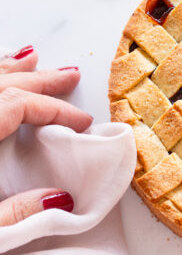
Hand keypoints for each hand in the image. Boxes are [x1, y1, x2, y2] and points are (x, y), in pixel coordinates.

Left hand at [0, 46, 92, 225]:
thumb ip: (16, 213)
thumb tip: (62, 199)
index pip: (18, 104)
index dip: (55, 110)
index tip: (82, 123)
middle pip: (4, 85)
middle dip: (42, 80)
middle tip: (72, 75)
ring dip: (12, 69)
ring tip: (34, 58)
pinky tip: (2, 73)